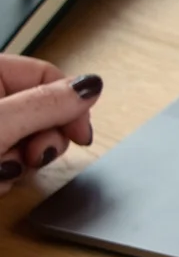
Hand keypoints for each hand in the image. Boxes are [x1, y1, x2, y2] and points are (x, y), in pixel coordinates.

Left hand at [0, 55, 101, 196]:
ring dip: (22, 166)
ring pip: (29, 143)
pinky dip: (5, 179)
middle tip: (32, 157)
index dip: (70, 107)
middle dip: (43, 142)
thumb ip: (45, 105)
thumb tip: (91, 85)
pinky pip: (10, 165)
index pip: (48, 77)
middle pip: (44, 113)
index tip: (81, 137)